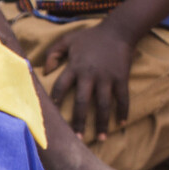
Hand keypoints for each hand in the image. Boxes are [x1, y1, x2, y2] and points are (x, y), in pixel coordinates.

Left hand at [43, 22, 133, 137]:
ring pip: (103, 105)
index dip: (56, 102)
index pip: (61, 87)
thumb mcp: (67, 40)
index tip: (52, 118)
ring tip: (100, 138)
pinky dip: (123, 111)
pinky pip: (123, 98)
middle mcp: (90, 75)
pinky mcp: (121, 78)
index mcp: (75, 67)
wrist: (118, 30)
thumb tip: (45, 72)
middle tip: (76, 139)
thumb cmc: (91, 36)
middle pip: (82, 102)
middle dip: (79, 121)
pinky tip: (121, 123)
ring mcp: (107, 78)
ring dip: (101, 122)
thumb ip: (53, 53)